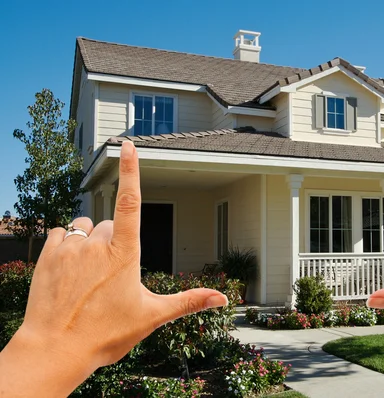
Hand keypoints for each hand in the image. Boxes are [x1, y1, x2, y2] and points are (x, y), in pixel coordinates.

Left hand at [1, 141, 226, 396]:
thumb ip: (189, 302)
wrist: (54, 350)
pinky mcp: (47, 254)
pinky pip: (61, 234)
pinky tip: (69, 270)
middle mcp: (96, 243)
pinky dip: (67, 245)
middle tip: (110, 277)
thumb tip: (223, 300)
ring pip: (84, 228)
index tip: (129, 144)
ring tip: (88, 275)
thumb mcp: (152, 317)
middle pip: (109, 226)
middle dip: (113, 243)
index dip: (133, 170)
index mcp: (124, 252)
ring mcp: (69, 247)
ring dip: (89, 242)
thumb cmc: (105, 334)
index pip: (131, 201)